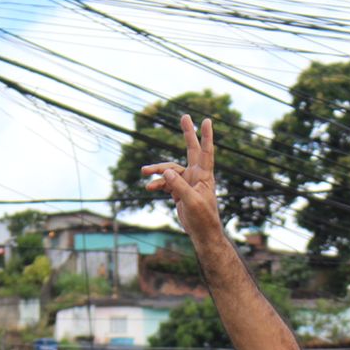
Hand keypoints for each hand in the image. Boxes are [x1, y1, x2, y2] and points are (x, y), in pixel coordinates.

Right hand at [142, 115, 222, 239]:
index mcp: (203, 175)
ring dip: (157, 170)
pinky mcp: (180, 191)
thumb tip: (166, 171)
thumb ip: (179, 185)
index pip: (206, 152)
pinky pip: (166, 183)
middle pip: (191, 150)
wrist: (202, 233)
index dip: (206, 136)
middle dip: (188, 133)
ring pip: (170, 170)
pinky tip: (149, 188)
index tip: (206, 121)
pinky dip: (157, 184)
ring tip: (144, 171)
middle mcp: (196, 175)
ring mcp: (187, 182)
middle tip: (185, 116)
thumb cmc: (202, 217)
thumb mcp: (191, 201)